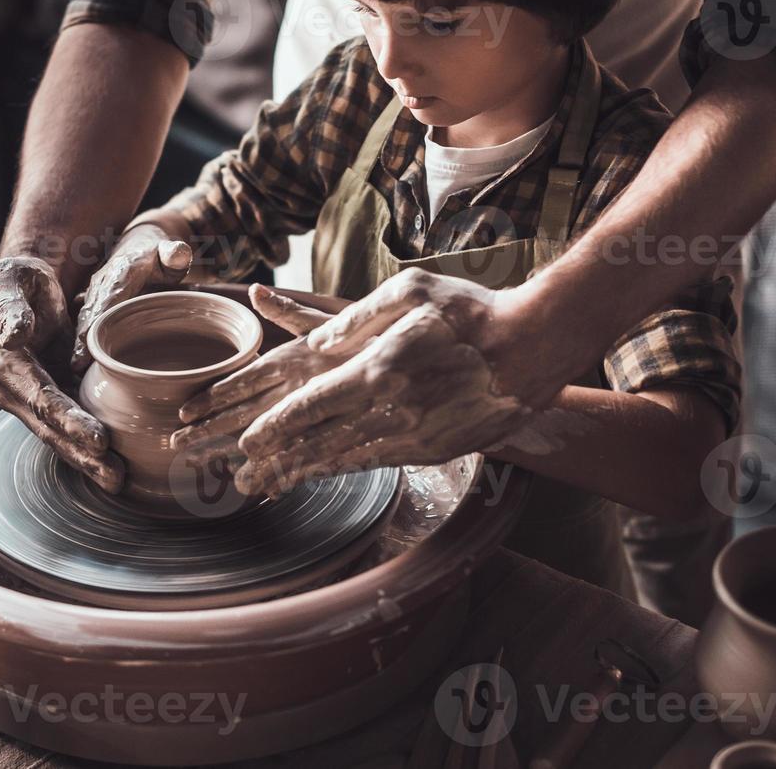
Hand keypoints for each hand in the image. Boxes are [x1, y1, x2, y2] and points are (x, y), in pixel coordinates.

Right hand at [0, 256, 122, 492]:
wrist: (24, 287)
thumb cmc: (19, 279)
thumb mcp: (11, 280)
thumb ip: (9, 307)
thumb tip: (13, 336)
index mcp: (4, 364)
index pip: (40, 397)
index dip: (67, 420)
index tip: (98, 438)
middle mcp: (14, 390)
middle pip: (50, 427)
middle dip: (81, 453)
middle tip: (114, 474)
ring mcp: (31, 399)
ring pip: (59, 435)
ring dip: (87, 460)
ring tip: (118, 481)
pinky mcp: (49, 399)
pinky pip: (68, 428)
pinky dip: (88, 447)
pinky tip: (114, 464)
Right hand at [71, 223, 192, 372]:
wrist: (142, 245)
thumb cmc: (161, 255)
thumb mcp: (172, 252)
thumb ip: (176, 253)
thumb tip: (178, 253)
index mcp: (123, 271)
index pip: (109, 297)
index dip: (98, 317)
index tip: (88, 338)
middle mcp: (105, 282)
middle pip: (92, 312)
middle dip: (83, 338)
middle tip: (78, 365)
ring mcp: (98, 292)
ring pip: (87, 318)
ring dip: (80, 342)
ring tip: (77, 367)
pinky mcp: (97, 301)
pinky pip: (88, 319)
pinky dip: (84, 337)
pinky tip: (82, 359)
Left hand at [188, 271, 574, 496]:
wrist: (536, 347)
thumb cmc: (470, 311)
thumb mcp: (410, 292)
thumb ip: (355, 318)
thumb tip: (313, 343)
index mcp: (380, 368)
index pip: (313, 404)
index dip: (275, 426)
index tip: (246, 440)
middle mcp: (393, 409)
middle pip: (320, 440)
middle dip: (276, 457)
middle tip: (239, 471)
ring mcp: (416, 435)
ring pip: (346, 459)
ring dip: (303, 471)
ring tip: (266, 482)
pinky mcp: (435, 450)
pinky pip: (378, 463)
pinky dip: (344, 469)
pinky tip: (322, 472)